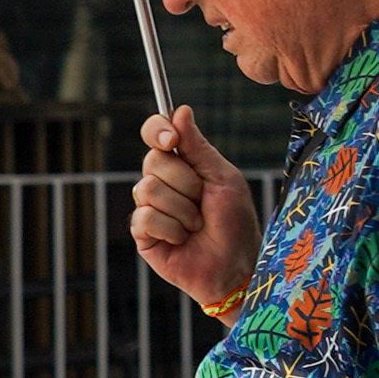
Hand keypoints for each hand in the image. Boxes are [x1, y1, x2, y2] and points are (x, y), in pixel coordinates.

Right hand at [130, 108, 257, 310]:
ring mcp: (150, 207)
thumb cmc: (236, 223)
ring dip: (182, 210)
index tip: (172, 140)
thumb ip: (199, 147)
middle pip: (153, 161)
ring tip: (197, 226)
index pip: (156, 134)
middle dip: (186, 182)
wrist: (235, 267)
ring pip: (149, 189)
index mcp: (182, 164)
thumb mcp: (223, 179)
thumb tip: (180, 110)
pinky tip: (183, 240)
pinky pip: (146, 217)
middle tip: (203, 202)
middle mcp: (162, 182)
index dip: (158, 130)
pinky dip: (172, 229)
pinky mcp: (143, 234)